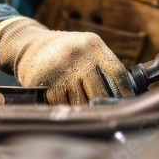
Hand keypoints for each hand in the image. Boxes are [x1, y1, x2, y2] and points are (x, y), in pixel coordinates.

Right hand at [0, 17, 132, 104]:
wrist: (30, 45)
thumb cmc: (64, 50)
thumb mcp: (85, 47)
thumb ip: (102, 65)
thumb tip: (121, 94)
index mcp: (93, 45)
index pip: (118, 71)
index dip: (126, 91)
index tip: (129, 103)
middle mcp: (78, 56)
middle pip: (100, 92)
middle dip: (103, 104)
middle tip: (106, 112)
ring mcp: (62, 70)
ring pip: (82, 102)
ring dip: (84, 108)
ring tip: (84, 108)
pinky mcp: (47, 83)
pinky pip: (63, 105)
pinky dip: (66, 107)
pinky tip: (66, 103)